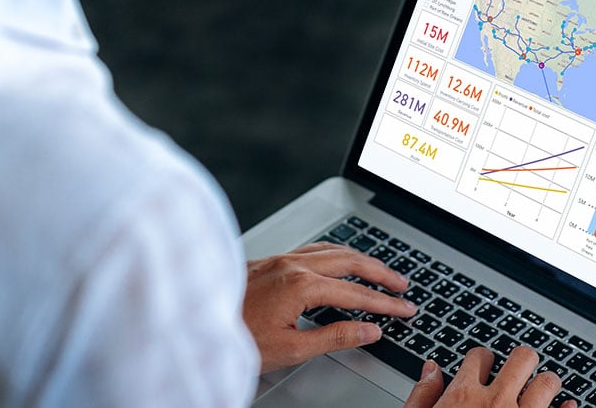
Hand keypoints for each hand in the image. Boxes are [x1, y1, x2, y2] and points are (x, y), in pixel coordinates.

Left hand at [244, 242, 417, 372]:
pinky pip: (312, 249)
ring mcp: (279, 259)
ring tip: (379, 270)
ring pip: (331, 250)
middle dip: (380, 273)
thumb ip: (335, 336)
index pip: (356, 293)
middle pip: (350, 261)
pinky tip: (337, 259)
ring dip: (359, 259)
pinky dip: (334, 253)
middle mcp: (291, 265)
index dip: (385, 303)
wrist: (191, 322)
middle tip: (402, 284)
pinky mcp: (268, 261)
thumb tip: (368, 330)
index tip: (404, 309)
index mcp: (300, 285)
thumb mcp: (291, 347)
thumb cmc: (234, 337)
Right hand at [404, 346, 576, 407]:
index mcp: (462, 398)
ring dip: (546, 383)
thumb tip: (432, 370)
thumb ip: (423, 396)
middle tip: (520, 372)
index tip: (485, 365)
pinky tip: (567, 407)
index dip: (483, 358)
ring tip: (543, 390)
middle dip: (522, 361)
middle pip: (522, 358)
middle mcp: (496, 403)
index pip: (479, 357)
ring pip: (548, 383)